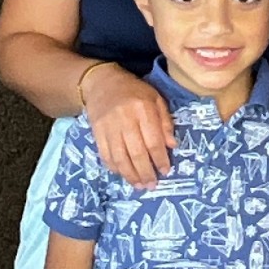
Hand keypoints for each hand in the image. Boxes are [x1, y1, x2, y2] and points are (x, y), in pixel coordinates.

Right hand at [82, 63, 174, 186]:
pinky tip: (123, 174)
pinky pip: (105, 155)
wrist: (102, 83)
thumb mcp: (156, 99)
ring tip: (139, 185)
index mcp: (143, 109)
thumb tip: (172, 146)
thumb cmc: (134, 91)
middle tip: (152, 185)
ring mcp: (108, 127)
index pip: (153, 140)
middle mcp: (125, 119)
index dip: (160, 159)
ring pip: (120, 157)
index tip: (165, 171)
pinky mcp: (97, 133)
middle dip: (145, 172)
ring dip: (130, 175)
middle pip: (136, 153)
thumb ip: (165, 121)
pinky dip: (114, 168)